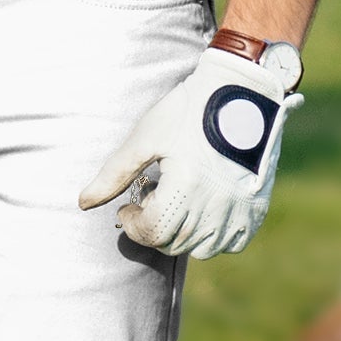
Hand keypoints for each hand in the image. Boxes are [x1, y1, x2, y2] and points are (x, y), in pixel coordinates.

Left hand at [80, 42, 303, 259]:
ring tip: (177, 200)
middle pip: (173, 243)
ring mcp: (239, 209)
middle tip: (151, 196)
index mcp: (186, 187)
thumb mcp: (146, 137)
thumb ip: (115, 174)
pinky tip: (203, 209)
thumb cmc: (188, 110)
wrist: (241, 92)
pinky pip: (232, 243)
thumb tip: (83, 203)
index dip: (132, 224)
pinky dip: (213, 236)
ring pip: (201, 249)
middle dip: (153, 226)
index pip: (152, 232)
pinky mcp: (256, 208)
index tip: (127, 206)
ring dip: (180, 234)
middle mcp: (215, 205)